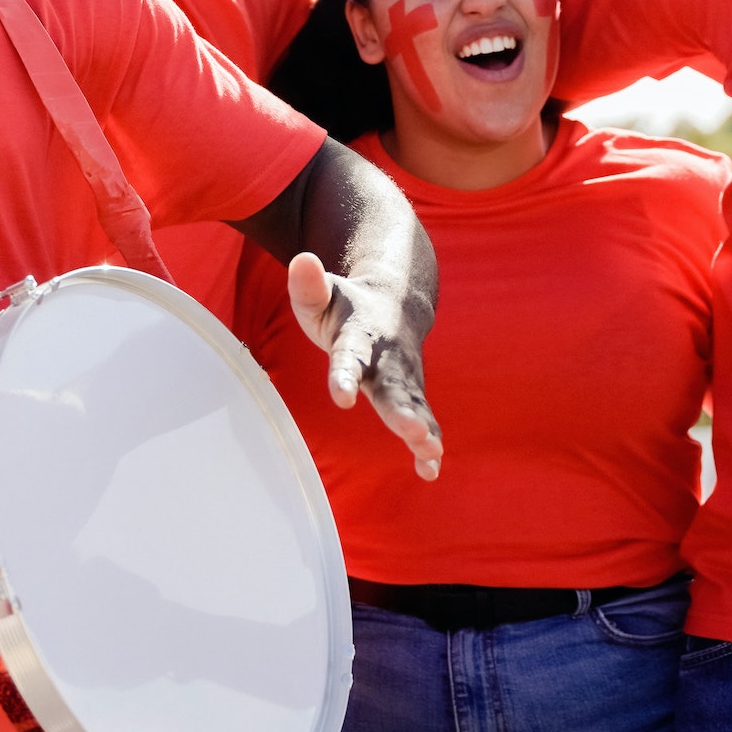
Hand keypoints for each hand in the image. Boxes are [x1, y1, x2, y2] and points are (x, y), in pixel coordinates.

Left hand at [287, 252, 442, 480]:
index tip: (341, 398)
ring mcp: (404, 378)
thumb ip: (308, 284)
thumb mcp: (323, 293)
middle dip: (402, 411)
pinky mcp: (413, 394)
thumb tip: (300, 260)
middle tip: (411, 431)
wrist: (396, 302)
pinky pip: (424, 420)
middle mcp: (387, 359)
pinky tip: (430, 472)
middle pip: (393, 388)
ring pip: (414, 406)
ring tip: (431, 455)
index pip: (349, 358)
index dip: (344, 377)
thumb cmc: (346, 305)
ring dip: (424, 431)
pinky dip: (427, 445)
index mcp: (359, 336)